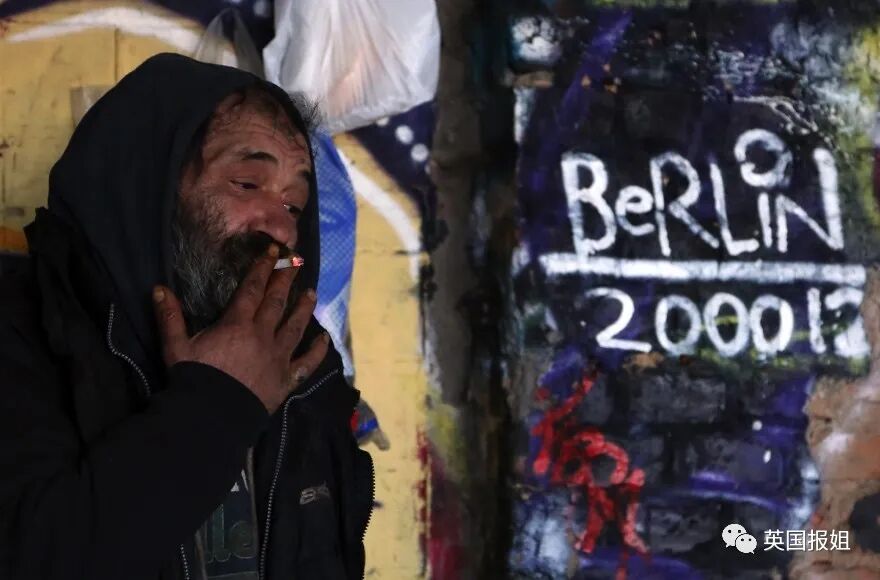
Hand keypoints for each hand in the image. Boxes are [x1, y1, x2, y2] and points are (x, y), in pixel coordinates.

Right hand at [152, 244, 329, 413]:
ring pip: (296, 327)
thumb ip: (169, 316)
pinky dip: (317, 351)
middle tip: (297, 262)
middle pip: (277, 302)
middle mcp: (262, 335)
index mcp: (237, 325)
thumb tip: (158, 288)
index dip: (262, 268)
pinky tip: (324, 339)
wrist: (212, 417)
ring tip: (312, 293)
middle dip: (286, 280)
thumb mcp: (176, 347)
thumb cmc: (193, 379)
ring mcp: (278, 357)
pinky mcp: (287, 379)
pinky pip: (307, 363)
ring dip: (304, 308)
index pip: (252, 289)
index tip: (272, 251)